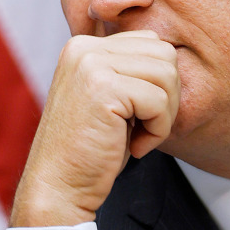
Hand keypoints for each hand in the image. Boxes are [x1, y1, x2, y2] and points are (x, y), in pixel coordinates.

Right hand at [10, 31, 178, 227]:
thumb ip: (130, 70)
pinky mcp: (103, 89)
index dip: (158, 83)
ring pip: (166, 74)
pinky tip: (134, 147)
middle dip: (168, 95)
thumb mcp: (109, 98)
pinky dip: (157, 131)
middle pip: (164, 54)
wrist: (58, 186)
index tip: (137, 115)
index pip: (151, 42)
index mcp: (84, 46)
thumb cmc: (89, 150)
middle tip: (145, 127)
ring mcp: (91, 65)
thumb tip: (171, 55)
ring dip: (164, 114)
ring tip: (138, 136)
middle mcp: (84, 48)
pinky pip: (159, 101)